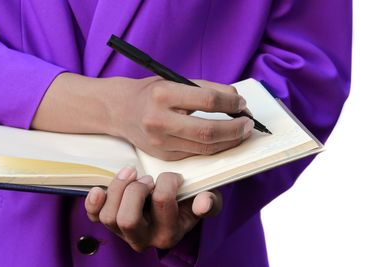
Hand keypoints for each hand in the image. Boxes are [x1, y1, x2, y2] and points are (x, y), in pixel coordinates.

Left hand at [85, 166, 221, 251]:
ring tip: (132, 175)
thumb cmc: (189, 202)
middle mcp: (144, 239)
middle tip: (147, 179)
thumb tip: (203, 202)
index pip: (162, 203)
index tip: (174, 176)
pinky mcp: (110, 223)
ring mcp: (124, 233)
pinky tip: (100, 190)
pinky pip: (94, 217)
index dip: (167, 181)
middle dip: (136, 190)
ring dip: (117, 189)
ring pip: (108, 217)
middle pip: (128, 219)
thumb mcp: (206, 201)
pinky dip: (93, 203)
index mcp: (169, 234)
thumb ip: (209, 202)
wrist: (175, 207)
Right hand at [103, 76, 253, 159]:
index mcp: (163, 94)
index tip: (241, 104)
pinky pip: (197, 155)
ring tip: (241, 132)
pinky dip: (215, 148)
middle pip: (208, 131)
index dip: (231, 104)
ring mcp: (161, 143)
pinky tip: (224, 140)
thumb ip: (205, 90)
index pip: (207, 101)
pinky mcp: (164, 157)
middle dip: (236, 129)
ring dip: (230, 141)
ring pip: (206, 148)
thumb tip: (236, 101)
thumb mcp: (174, 81)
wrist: (120, 111)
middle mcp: (160, 120)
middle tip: (248, 123)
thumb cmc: (150, 93)